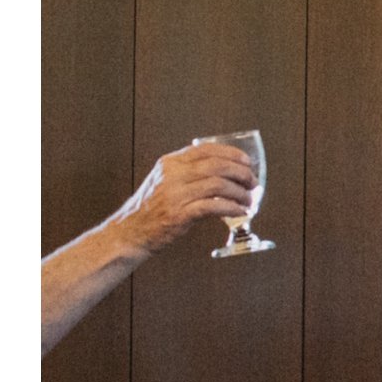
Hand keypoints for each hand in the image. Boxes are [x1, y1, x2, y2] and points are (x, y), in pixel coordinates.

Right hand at [111, 142, 256, 254]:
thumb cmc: (151, 208)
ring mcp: (175, 194)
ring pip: (219, 185)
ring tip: (247, 200)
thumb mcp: (166, 181)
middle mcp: (173, 175)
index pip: (206, 149)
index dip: (231, 153)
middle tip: (252, 182)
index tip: (246, 161)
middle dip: (241, 173)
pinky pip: (214, 206)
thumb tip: (225, 170)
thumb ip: (188, 172)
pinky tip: (239, 212)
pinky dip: (232, 208)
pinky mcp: (179, 214)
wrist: (130, 231)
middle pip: (217, 166)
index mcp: (170, 163)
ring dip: (240, 193)